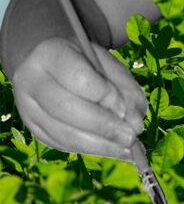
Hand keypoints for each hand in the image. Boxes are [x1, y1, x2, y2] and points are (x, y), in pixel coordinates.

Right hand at [10, 36, 148, 160]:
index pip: (80, 78)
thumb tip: (135, 125)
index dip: (106, 96)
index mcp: (50, 54)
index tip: (125, 109)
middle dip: (104, 127)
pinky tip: (114, 150)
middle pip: (67, 110)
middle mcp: (32, 82)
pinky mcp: (33, 129)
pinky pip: (62, 144)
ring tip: (128, 149)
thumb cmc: (83, 60)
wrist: (44, 63)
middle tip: (131, 137)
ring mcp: (28, 108)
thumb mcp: (106, 62)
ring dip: (100, 146)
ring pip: (63, 134)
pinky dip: (91, 149)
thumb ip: (124, 88)